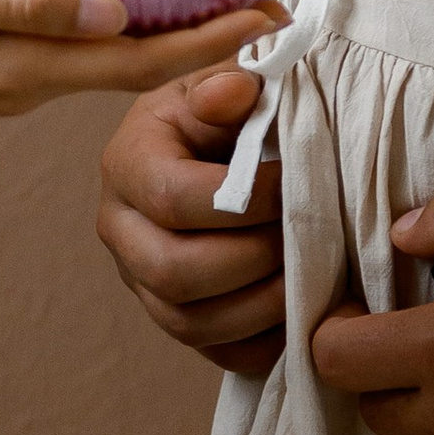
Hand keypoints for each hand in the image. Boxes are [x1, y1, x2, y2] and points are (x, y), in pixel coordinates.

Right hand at [0, 0, 281, 116]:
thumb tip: (117, 12)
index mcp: (18, 69)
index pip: (138, 60)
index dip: (210, 43)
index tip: (272, 20)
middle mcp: (22, 85)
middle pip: (135, 68)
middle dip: (207, 45)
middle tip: (271, 13)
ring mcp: (7, 80)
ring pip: (108, 62)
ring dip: (168, 40)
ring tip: (223, 8)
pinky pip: (76, 52)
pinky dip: (121, 33)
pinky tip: (140, 7)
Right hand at [96, 69, 287, 376]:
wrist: (217, 148)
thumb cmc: (228, 113)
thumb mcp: (228, 82)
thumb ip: (233, 82)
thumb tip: (233, 93)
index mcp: (128, 163)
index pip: (174, 198)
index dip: (244, 200)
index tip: (294, 183)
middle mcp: (120, 229)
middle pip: (174, 271)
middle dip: (254, 259)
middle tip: (308, 233)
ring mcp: (141, 282)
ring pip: (191, 323)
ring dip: (264, 304)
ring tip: (313, 269)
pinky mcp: (174, 317)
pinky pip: (217, 352)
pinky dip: (266, 340)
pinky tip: (304, 307)